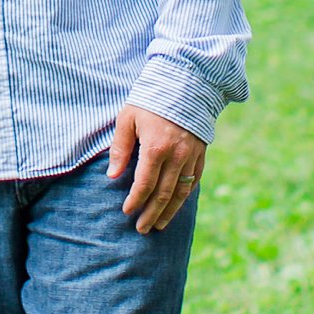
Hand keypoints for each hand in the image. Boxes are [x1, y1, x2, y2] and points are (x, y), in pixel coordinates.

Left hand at [108, 105, 205, 233]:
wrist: (185, 83)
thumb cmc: (150, 99)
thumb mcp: (128, 118)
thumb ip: (120, 148)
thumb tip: (112, 176)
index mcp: (156, 148)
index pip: (144, 184)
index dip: (136, 201)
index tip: (127, 212)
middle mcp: (176, 156)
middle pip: (164, 194)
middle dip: (151, 213)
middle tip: (142, 229)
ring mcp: (191, 156)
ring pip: (181, 192)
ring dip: (169, 211)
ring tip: (159, 225)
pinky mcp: (201, 154)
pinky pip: (194, 181)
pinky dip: (185, 196)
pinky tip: (177, 205)